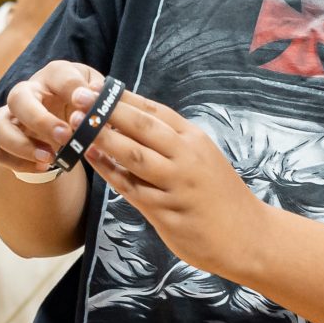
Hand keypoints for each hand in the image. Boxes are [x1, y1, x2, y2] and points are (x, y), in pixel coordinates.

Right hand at [0, 59, 104, 174]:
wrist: (67, 120)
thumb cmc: (82, 103)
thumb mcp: (97, 93)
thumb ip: (100, 94)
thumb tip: (94, 95)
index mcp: (54, 75)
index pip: (58, 74)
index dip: (72, 89)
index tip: (85, 104)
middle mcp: (27, 92)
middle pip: (18, 98)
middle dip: (40, 120)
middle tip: (65, 136)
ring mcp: (11, 117)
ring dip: (22, 145)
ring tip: (50, 158)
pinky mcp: (5, 140)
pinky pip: (0, 153)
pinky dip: (20, 163)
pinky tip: (44, 167)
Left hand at [82, 90, 264, 278]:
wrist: (247, 236)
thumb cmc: (219, 196)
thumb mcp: (202, 158)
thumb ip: (171, 143)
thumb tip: (131, 121)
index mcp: (194, 139)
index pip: (154, 110)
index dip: (122, 98)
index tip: (95, 86)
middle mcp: (187, 157)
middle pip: (142, 127)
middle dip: (107, 110)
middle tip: (77, 97)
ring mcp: (177, 185)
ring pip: (133, 155)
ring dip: (102, 137)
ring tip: (76, 125)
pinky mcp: (167, 212)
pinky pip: (131, 188)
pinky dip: (109, 172)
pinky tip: (91, 159)